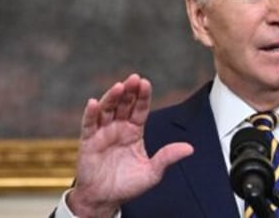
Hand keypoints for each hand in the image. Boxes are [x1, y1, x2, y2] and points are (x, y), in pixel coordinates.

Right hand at [66, 74, 193, 217]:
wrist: (104, 200)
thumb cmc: (127, 186)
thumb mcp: (152, 172)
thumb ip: (167, 157)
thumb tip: (190, 148)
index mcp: (134, 131)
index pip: (140, 109)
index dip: (143, 96)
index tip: (146, 82)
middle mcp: (119, 127)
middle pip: (124, 104)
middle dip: (129, 91)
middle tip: (134, 78)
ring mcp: (103, 132)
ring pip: (107, 109)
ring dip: (111, 97)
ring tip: (118, 86)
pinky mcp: (88, 141)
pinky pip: (89, 124)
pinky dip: (91, 113)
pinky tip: (94, 103)